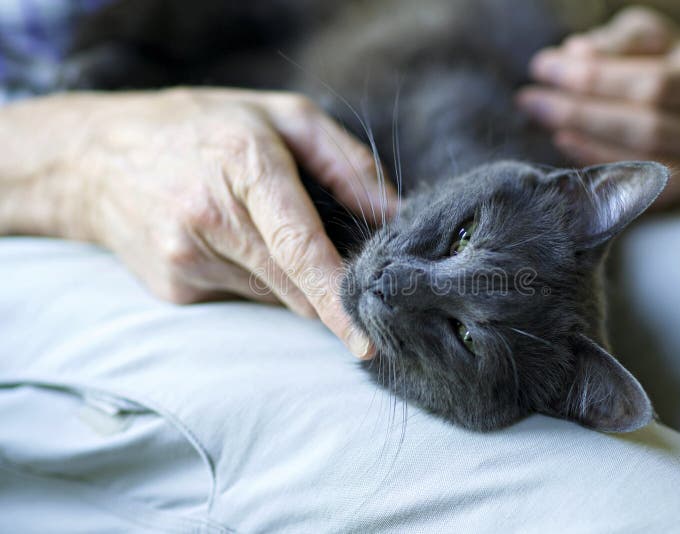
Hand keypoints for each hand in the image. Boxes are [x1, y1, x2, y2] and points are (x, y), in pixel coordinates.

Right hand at [72, 89, 393, 357]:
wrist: (94, 159)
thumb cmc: (201, 126)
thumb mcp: (280, 114)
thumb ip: (345, 161)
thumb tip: (393, 213)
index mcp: (244, 165)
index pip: (300, 248)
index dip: (337, 298)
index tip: (366, 339)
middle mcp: (210, 219)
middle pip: (296, 282)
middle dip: (328, 284)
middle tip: (336, 257)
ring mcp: (186, 259)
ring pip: (275, 295)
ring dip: (290, 276)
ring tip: (260, 227)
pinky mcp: (175, 287)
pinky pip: (244, 296)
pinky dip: (256, 277)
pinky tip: (230, 241)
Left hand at [517, 6, 679, 205]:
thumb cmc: (661, 67)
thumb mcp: (646, 42)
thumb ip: (618, 42)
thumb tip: (578, 53)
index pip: (655, 81)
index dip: (596, 75)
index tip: (543, 66)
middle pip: (645, 123)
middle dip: (579, 107)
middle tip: (529, 97)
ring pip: (639, 155)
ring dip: (581, 133)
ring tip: (539, 114)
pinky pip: (633, 184)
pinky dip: (594, 162)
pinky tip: (562, 140)